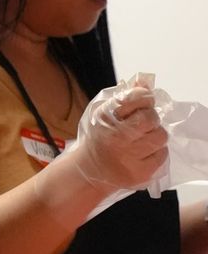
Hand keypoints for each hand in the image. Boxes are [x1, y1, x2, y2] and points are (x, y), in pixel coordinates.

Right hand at [70, 81, 167, 195]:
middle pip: (152, 118)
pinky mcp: (141, 173)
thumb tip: (145, 80)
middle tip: (141, 126)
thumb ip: (127, 96)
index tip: (142, 103)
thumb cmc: (101, 138)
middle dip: (150, 119)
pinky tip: (143, 153)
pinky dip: (156, 152)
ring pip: (160, 136)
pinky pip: (162, 155)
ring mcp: (130, 158)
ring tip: (142, 140)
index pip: (138, 97)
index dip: (145, 98)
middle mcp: (117, 138)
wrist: (90, 171)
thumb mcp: (106, 113)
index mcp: (107, 119)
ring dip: (154, 136)